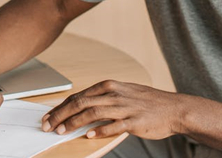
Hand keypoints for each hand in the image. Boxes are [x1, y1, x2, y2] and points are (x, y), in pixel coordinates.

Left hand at [41, 80, 183, 139]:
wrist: (173, 109)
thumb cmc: (146, 102)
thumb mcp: (122, 93)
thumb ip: (102, 99)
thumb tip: (80, 108)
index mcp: (109, 86)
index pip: (78, 96)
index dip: (60, 107)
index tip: (48, 116)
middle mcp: (114, 94)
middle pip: (80, 104)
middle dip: (61, 115)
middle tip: (48, 125)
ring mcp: (124, 107)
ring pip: (92, 113)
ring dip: (74, 123)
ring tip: (62, 131)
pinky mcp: (133, 121)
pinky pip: (113, 126)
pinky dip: (99, 130)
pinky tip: (89, 135)